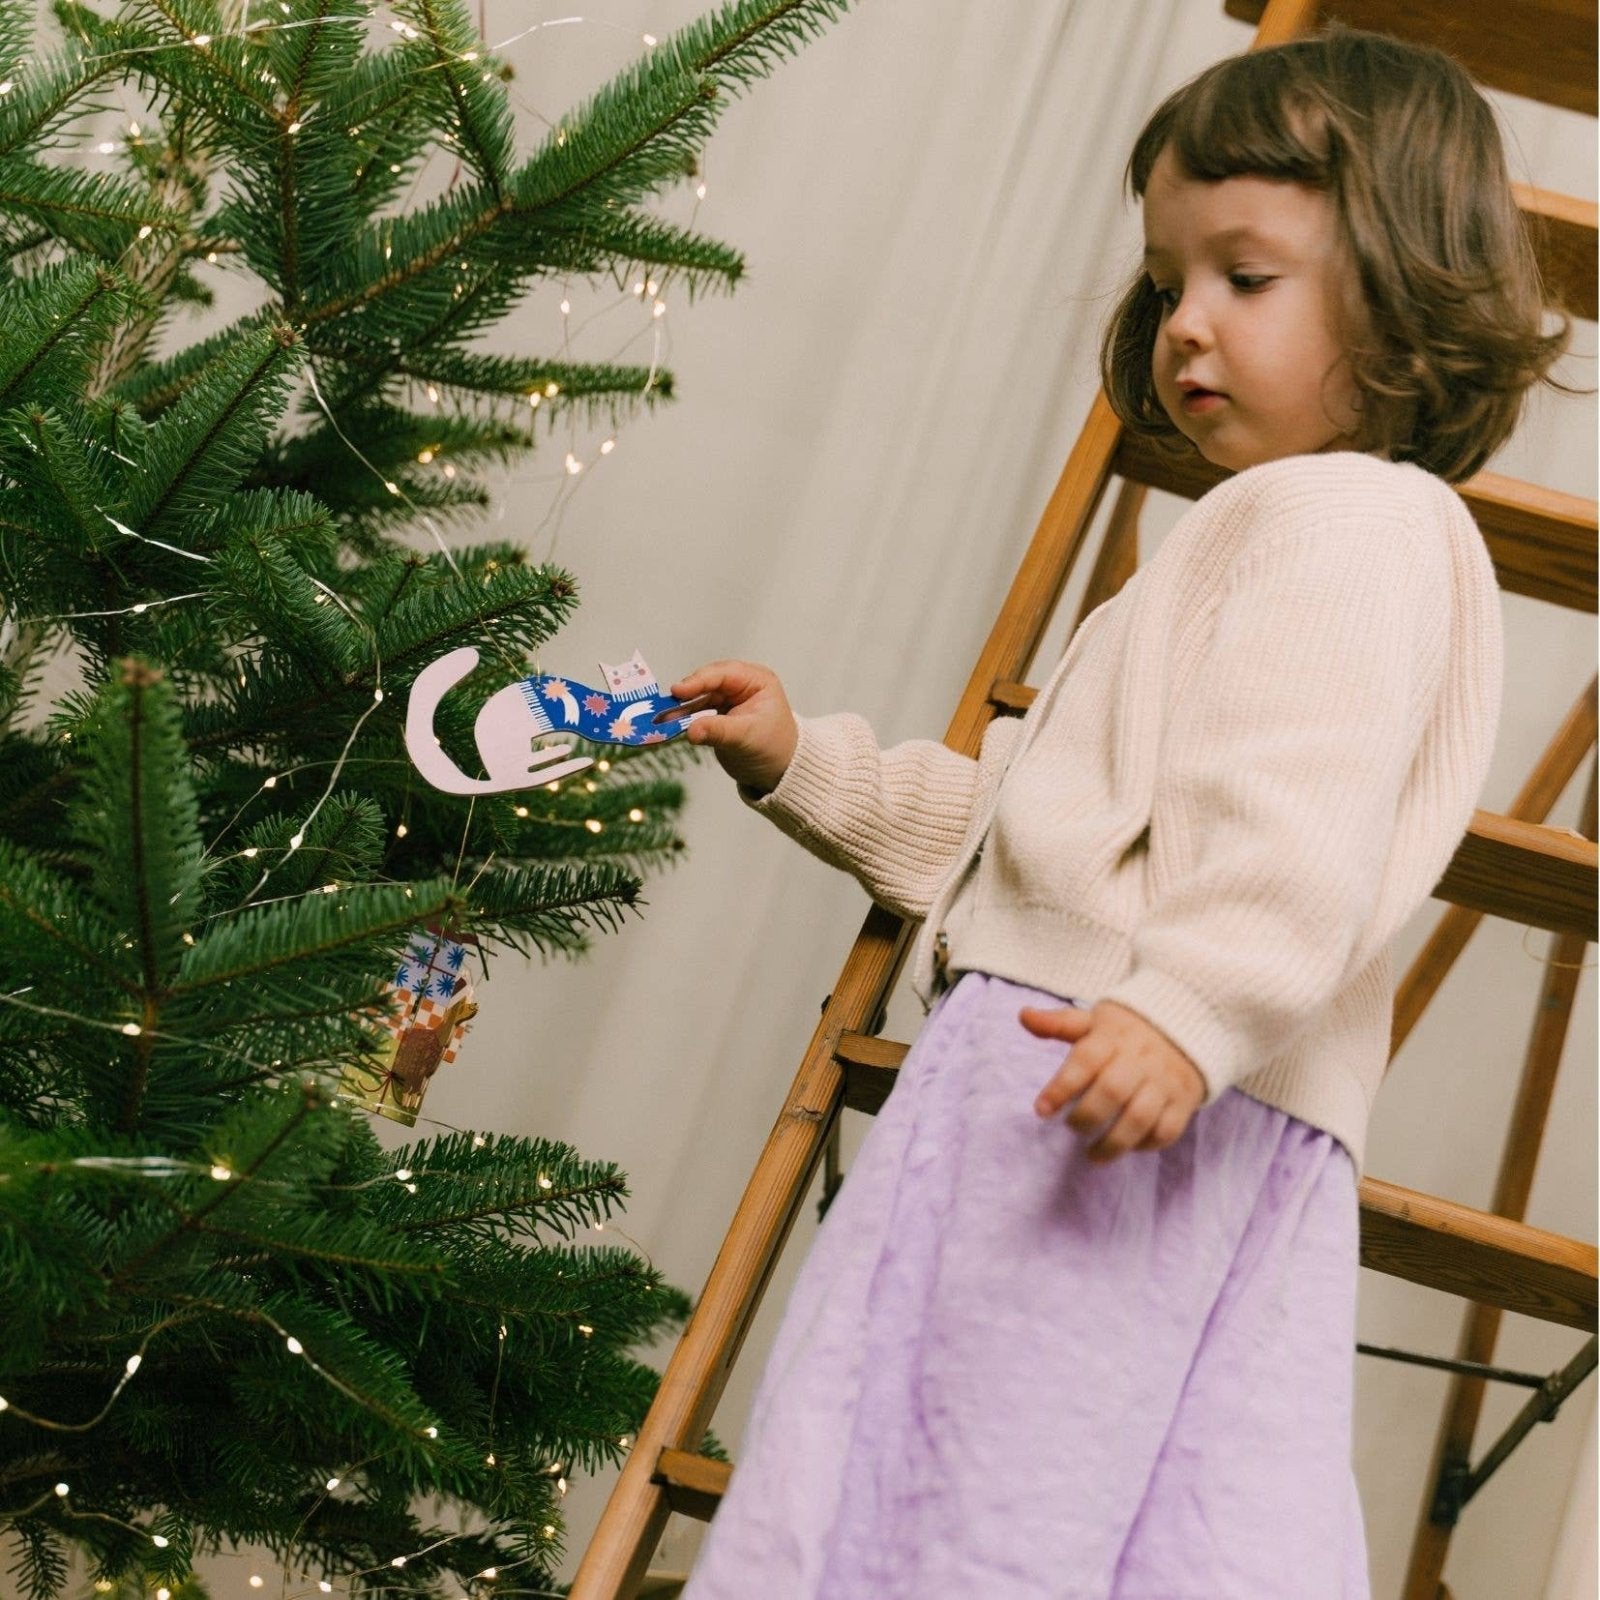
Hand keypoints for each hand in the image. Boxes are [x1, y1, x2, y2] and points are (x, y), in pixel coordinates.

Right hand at [667, 660, 799, 795]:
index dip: (699, 680)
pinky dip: (684, 717)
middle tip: (666, 704)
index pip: (724, 674)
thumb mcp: (746, 738)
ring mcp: (728, 698)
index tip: (678, 691)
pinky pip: (697, 711)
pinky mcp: (718, 713)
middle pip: (708, 682)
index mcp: (757, 681)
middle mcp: (741, 684)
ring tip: (662, 716)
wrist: (777, 771)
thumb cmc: (773, 749)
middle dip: (687, 693)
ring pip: (699, 697)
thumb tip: (691, 731)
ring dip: (681, 707)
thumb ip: (718, 731)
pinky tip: (669, 723)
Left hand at [1021, 1000, 1204, 1161]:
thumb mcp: (1093, 1020)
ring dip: (1114, 1143)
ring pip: (1140, 1118)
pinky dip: (1146, 1145)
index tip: (1041, 1110)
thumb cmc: (1127, 1030)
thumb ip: (1059, 1024)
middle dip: (1087, 1117)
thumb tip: (1024, 1016)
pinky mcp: (1184, 1100)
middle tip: (1071, 1127)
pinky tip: (1128, 1147)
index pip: (1084, 1061)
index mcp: (1112, 1038)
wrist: (1186, 1023)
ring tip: (1093, 1155)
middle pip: (1112, 1092)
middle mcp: (1139, 1059)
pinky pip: (1167, 1130)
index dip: (1060, 1087)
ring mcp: (1164, 1081)